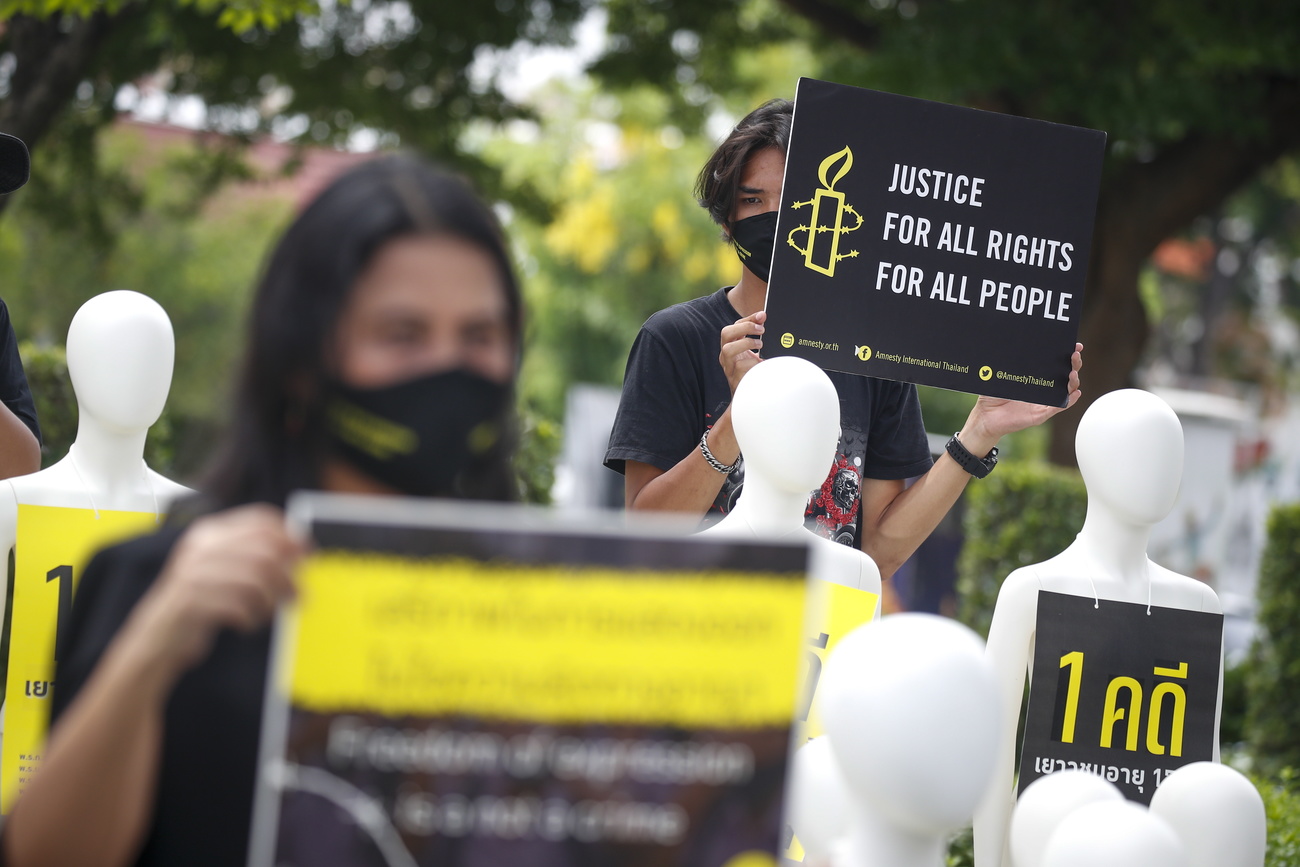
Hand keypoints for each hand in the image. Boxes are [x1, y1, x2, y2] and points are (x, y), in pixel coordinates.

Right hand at [126, 504, 305, 679]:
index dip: (289, 534)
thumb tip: (299, 551)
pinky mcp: (191, 603)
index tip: (306, 552)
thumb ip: (252, 554)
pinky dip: (252, 618)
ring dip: (273, 601)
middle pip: (264, 551)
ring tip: (274, 612)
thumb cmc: (200, 601)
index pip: (260, 519)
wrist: (157, 636)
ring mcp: (193, 574)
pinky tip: (249, 624)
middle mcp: (201, 548)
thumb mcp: (221, 569)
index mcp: (211, 533)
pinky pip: (238, 606)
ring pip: (255, 580)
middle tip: (299, 594)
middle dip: (287, 576)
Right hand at [719, 310, 765, 393]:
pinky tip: (762, 364)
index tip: (762, 315)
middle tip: (761, 330)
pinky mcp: (734, 379)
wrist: (750, 395)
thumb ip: (757, 334)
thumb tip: (763, 316)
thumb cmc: (753, 371)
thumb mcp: (755, 351)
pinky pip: (741, 367)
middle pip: (726, 333)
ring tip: (760, 345)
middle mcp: (726, 355)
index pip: (734, 326)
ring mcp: (728, 367)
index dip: (748, 318)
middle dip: (745, 327)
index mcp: (731, 346)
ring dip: (746, 343)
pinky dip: (753, 363)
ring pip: (728, 349)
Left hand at [964, 343, 1083, 450]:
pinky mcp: (1041, 414)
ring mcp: (1043, 401)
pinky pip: (1059, 407)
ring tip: (1072, 373)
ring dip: (1073, 382)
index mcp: (1035, 377)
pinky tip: (1075, 393)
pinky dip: (1069, 401)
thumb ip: (1008, 362)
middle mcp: (1042, 388)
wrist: (985, 416)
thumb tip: (1012, 344)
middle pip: (1066, 375)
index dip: (1066, 355)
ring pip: (1067, 391)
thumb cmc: (992, 396)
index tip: (1074, 345)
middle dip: (1074, 364)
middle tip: (1075, 355)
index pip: (1055, 364)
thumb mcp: (1000, 374)